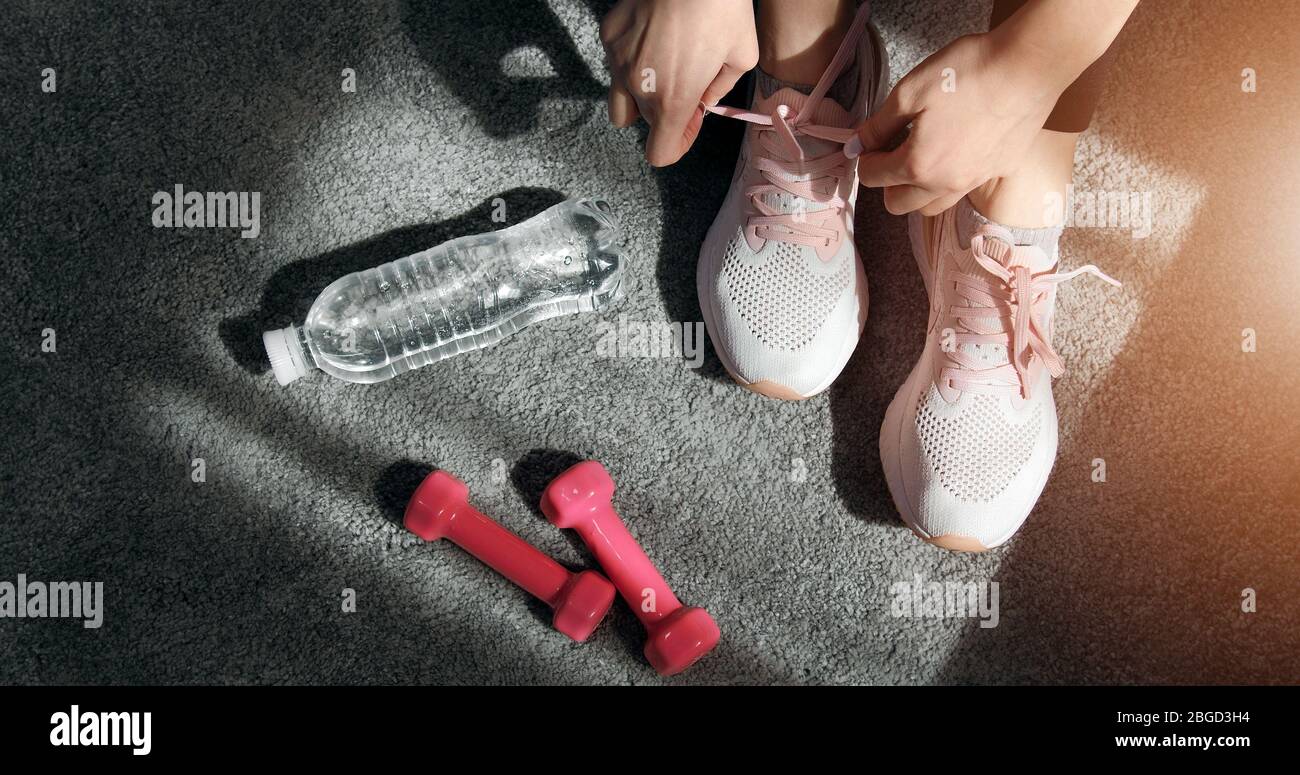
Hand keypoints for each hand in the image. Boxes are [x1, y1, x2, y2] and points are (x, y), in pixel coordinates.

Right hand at [601, 0, 757, 165]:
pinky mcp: (609, 35)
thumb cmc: (723, 6)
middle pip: (645, 122)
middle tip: (687, 85)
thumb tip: (705, 99)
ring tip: (666, 63)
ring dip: (642, 92)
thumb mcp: (743, 56)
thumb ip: (721, 89)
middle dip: (665, 112)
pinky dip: (633, 59)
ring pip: (622, 97)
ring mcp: (618, 60)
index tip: (689, 124)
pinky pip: (617, 62)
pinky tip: (655, 36)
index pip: (660, 153)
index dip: (677, 145)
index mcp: (673, 99)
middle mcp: (639, 86)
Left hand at [851, 31, 1067, 215]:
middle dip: (887, 182)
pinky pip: (966, 190)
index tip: (871, 140)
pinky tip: (957, 149)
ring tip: (922, 156)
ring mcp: (976, 181)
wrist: (1029, 66)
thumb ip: (879, 124)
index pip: (873, 178)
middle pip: (899, 204)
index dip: (866, 157)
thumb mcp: (910, 91)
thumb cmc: (968, 73)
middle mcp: (946, 184)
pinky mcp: (1000, 170)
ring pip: (932, 206)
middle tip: (892, 151)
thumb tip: (858, 143)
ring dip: (918, 190)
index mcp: (918, 165)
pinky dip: (951, 180)